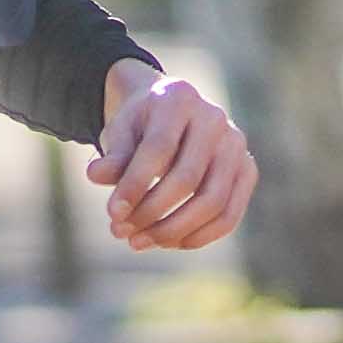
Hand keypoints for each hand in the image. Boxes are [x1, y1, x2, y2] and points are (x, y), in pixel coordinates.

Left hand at [89, 62, 256, 252]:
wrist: (171, 114)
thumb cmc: (141, 126)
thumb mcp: (120, 133)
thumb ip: (113, 155)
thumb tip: (95, 176)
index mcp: (179, 99)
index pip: (159, 148)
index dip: (135, 184)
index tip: (112, 213)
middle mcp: (215, 119)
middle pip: (187, 178)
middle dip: (151, 212)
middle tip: (121, 233)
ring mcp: (236, 145)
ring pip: (212, 201)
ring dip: (174, 230)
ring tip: (139, 242)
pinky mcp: (247, 170)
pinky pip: (229, 214)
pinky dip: (200, 236)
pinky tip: (170, 243)